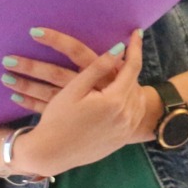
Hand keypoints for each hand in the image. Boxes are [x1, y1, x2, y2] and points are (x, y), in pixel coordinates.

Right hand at [6, 30, 155, 177]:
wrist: (50, 155)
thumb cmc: (57, 120)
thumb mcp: (74, 90)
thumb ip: (98, 68)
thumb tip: (119, 48)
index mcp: (115, 100)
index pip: (132, 67)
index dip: (135, 48)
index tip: (137, 33)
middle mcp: (127, 116)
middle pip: (135, 83)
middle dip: (130, 67)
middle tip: (126, 53)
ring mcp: (126, 129)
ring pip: (136, 99)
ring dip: (130, 84)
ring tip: (123, 73)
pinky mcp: (122, 140)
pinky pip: (133, 115)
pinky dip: (129, 102)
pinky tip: (120, 95)